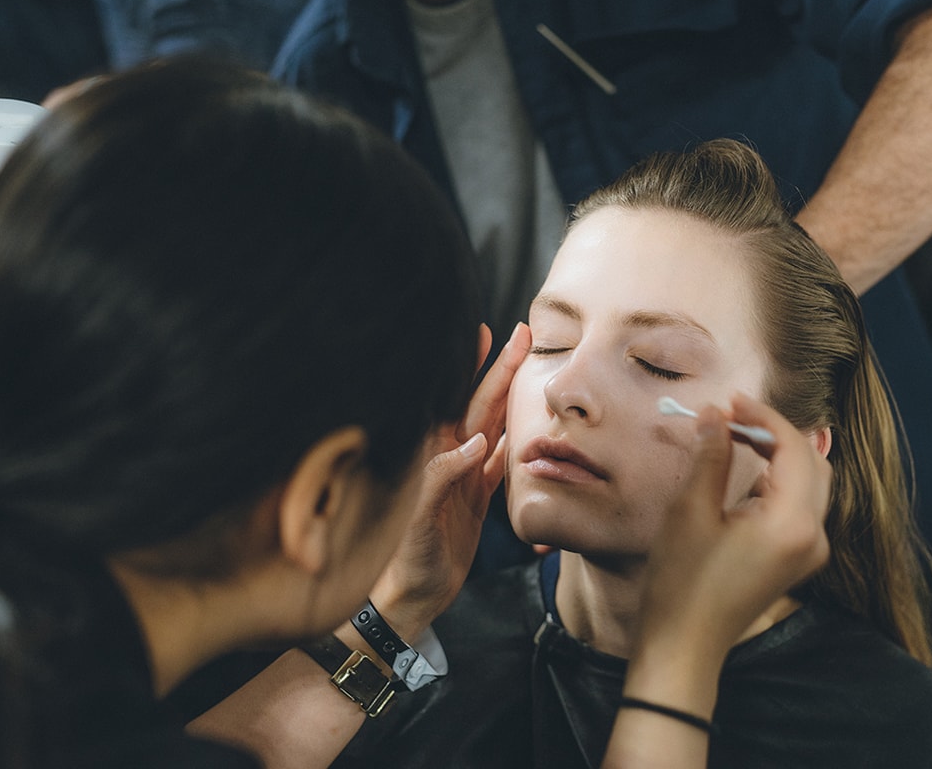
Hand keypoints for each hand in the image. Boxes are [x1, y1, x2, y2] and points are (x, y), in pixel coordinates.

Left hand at [369, 322, 530, 636]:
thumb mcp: (417, 516)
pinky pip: (500, 463)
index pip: (452, 399)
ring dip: (510, 398)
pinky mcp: (476, 499)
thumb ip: (442, 477)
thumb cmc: (402, 558)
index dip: (468, 367)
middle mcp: (447, 458)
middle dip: (501, 370)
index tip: (484, 333)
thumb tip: (474, 445)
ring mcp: (463, 477)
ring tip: (529, 368)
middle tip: (523, 336)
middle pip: (480, 404)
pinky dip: (515, 442)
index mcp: (430, 454)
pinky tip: (529, 425)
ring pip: (493, 427)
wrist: (410, 598)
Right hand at [634, 393, 831, 676]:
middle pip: (811, 462)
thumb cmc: (682, 583)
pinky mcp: (798, 560)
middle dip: (774, 432)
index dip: (763, 417)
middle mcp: (814, 535)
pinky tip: (745, 472)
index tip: (729, 401)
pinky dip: (778, 480)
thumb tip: (716, 414)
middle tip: (732, 416)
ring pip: (810, 482)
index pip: (793, 448)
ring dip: (778, 454)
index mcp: (793, 522)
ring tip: (735, 437)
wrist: (685, 647)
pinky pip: (801, 505)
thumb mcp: (690, 511)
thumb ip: (711, 455)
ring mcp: (810, 551)